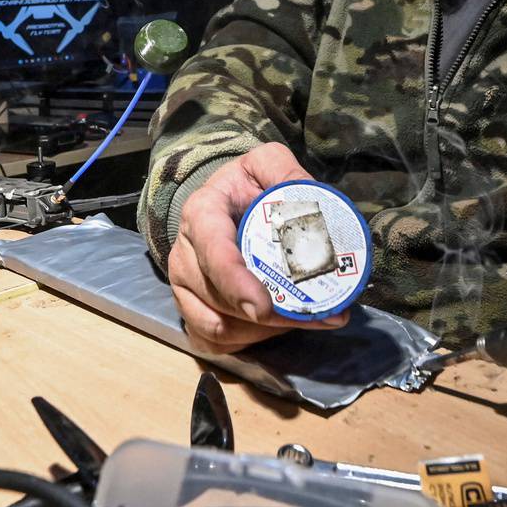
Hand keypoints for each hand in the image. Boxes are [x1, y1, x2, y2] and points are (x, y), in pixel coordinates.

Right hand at [166, 143, 350, 353]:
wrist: (221, 203)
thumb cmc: (243, 186)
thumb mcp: (264, 164)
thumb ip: (285, 171)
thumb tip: (311, 200)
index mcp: (202, 215)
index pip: (213, 253)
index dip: (236, 283)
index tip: (263, 307)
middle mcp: (185, 254)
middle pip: (221, 299)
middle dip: (271, 316)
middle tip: (322, 316)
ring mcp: (184, 286)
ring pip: (219, 326)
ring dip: (264, 332)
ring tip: (308, 319)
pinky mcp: (191, 310)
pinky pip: (214, 341)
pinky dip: (248, 342)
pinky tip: (277, 329)